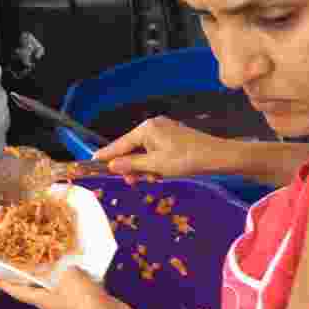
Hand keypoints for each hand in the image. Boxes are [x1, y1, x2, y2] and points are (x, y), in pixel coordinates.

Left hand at [0, 267, 135, 308]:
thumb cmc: (84, 303)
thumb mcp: (66, 277)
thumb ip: (58, 265)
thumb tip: (56, 259)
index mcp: (42, 298)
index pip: (16, 290)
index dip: (3, 282)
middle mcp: (53, 300)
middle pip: (35, 285)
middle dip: (27, 271)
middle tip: (19, 255)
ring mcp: (71, 300)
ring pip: (57, 281)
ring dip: (53, 267)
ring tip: (48, 250)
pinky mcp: (87, 297)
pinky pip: (76, 281)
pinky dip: (74, 269)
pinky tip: (78, 257)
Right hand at [93, 116, 237, 179]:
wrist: (217, 157)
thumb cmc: (186, 159)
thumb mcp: (156, 166)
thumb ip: (132, 165)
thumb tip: (112, 165)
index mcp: (146, 129)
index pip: (119, 144)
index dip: (106, 155)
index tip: (91, 162)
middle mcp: (152, 126)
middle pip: (131, 148)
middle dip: (130, 166)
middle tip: (131, 182)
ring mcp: (163, 131)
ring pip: (143, 152)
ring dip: (143, 168)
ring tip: (150, 179)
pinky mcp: (172, 138)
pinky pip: (154, 151)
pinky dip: (153, 164)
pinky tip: (159, 173)